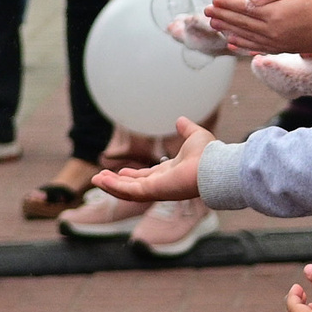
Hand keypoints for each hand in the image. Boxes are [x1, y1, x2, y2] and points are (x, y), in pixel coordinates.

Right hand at [89, 118, 215, 202]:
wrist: (215, 166)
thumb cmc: (209, 154)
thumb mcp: (194, 136)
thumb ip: (186, 129)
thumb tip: (181, 120)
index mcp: (170, 173)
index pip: (147, 177)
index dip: (133, 175)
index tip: (122, 171)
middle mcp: (162, 183)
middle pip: (134, 186)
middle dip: (117, 183)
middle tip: (101, 178)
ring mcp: (157, 190)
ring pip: (128, 191)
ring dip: (111, 186)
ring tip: (96, 180)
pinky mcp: (153, 191)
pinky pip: (129, 192)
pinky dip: (114, 187)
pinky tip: (102, 181)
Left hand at [206, 0, 311, 57]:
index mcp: (273, 13)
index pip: (243, 8)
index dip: (226, 4)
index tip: (212, 0)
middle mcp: (272, 30)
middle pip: (241, 23)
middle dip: (222, 17)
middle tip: (206, 12)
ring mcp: (278, 42)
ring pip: (246, 36)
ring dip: (228, 30)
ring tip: (214, 26)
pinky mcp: (285, 47)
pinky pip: (257, 48)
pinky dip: (243, 45)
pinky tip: (233, 44)